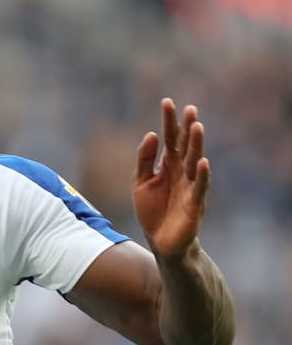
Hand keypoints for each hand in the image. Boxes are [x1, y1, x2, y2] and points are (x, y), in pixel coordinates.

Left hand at [133, 98, 210, 260]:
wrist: (161, 242)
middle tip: (189, 108)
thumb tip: (151, 134)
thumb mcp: (141, 183)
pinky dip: (202, 175)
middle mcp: (182, 172)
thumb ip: (145, 160)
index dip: (169, 122)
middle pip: (185, 146)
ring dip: (196, 145)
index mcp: (169, 166)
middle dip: (186, 128)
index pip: (170, 139)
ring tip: (197, 127)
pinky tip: (203, 162)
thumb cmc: (153, 211)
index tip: (167, 101)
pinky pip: (200, 187)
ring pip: (195, 162)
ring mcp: (190, 187)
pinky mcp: (194, 204)